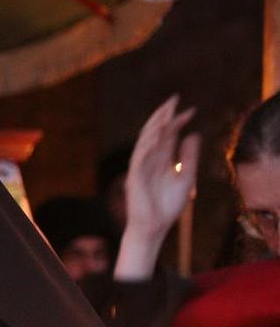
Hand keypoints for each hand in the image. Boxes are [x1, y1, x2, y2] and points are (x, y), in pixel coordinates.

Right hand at [116, 95, 200, 280]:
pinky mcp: (134, 178)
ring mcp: (140, 168)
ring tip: (165, 114)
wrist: (155, 226)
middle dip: (163, 116)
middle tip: (174, 100)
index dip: (177, 121)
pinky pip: (139, 158)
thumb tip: (193, 134)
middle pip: (154, 133)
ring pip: (145, 142)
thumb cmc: (168, 206)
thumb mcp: (186, 177)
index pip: (168, 135)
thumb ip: (189, 157)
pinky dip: (147, 146)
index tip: (191, 110)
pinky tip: (156, 135)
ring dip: (154, 127)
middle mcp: (149, 160)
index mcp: (161, 159)